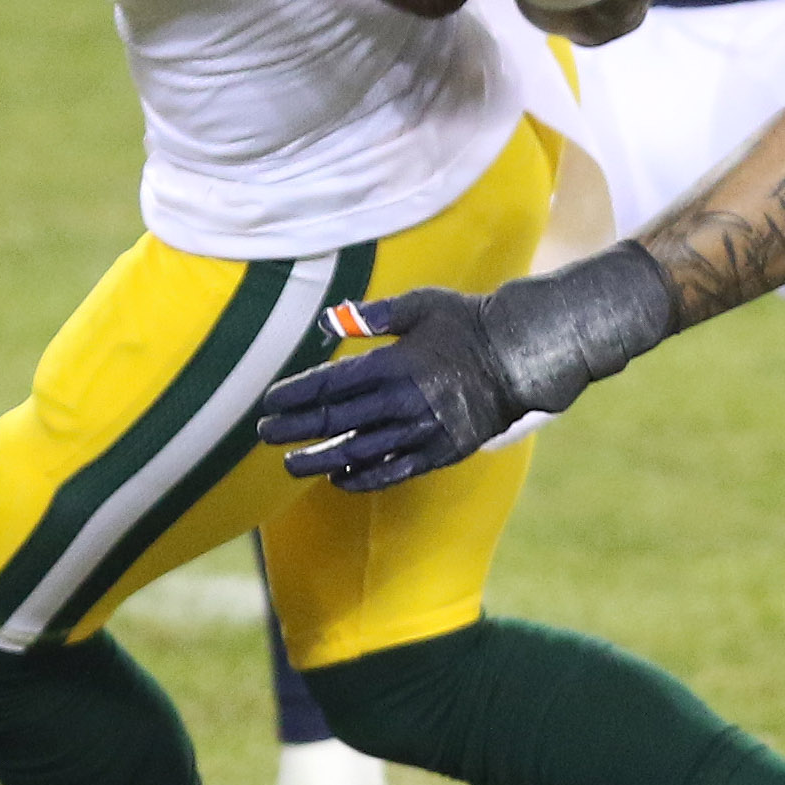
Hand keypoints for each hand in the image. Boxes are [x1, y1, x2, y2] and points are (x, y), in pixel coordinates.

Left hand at [259, 287, 518, 490]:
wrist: (520, 357)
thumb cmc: (467, 323)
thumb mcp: (421, 304)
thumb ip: (374, 314)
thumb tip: (328, 323)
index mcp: (394, 363)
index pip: (330, 385)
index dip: (295, 396)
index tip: (269, 403)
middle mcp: (404, 401)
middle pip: (337, 420)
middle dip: (295, 428)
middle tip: (264, 435)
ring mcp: (422, 431)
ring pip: (360, 452)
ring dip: (320, 460)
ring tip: (291, 465)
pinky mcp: (441, 452)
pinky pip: (394, 471)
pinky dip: (363, 478)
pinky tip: (339, 480)